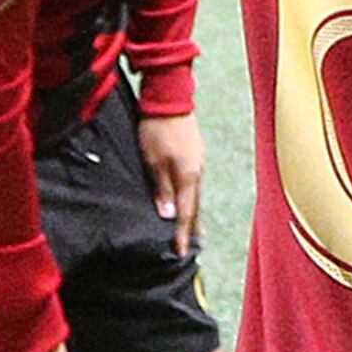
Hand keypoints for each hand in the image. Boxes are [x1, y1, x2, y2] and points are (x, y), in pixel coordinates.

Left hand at [138, 106, 205, 256]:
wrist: (169, 98)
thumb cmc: (156, 129)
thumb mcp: (153, 160)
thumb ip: (162, 189)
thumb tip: (169, 215)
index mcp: (188, 176)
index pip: (186, 213)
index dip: (182, 234)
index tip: (181, 253)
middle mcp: (198, 172)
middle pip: (195, 207)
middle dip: (192, 228)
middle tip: (190, 247)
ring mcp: (199, 163)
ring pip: (196, 195)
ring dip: (192, 214)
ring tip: (191, 230)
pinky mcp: (196, 155)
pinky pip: (194, 183)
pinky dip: (191, 198)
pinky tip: (188, 201)